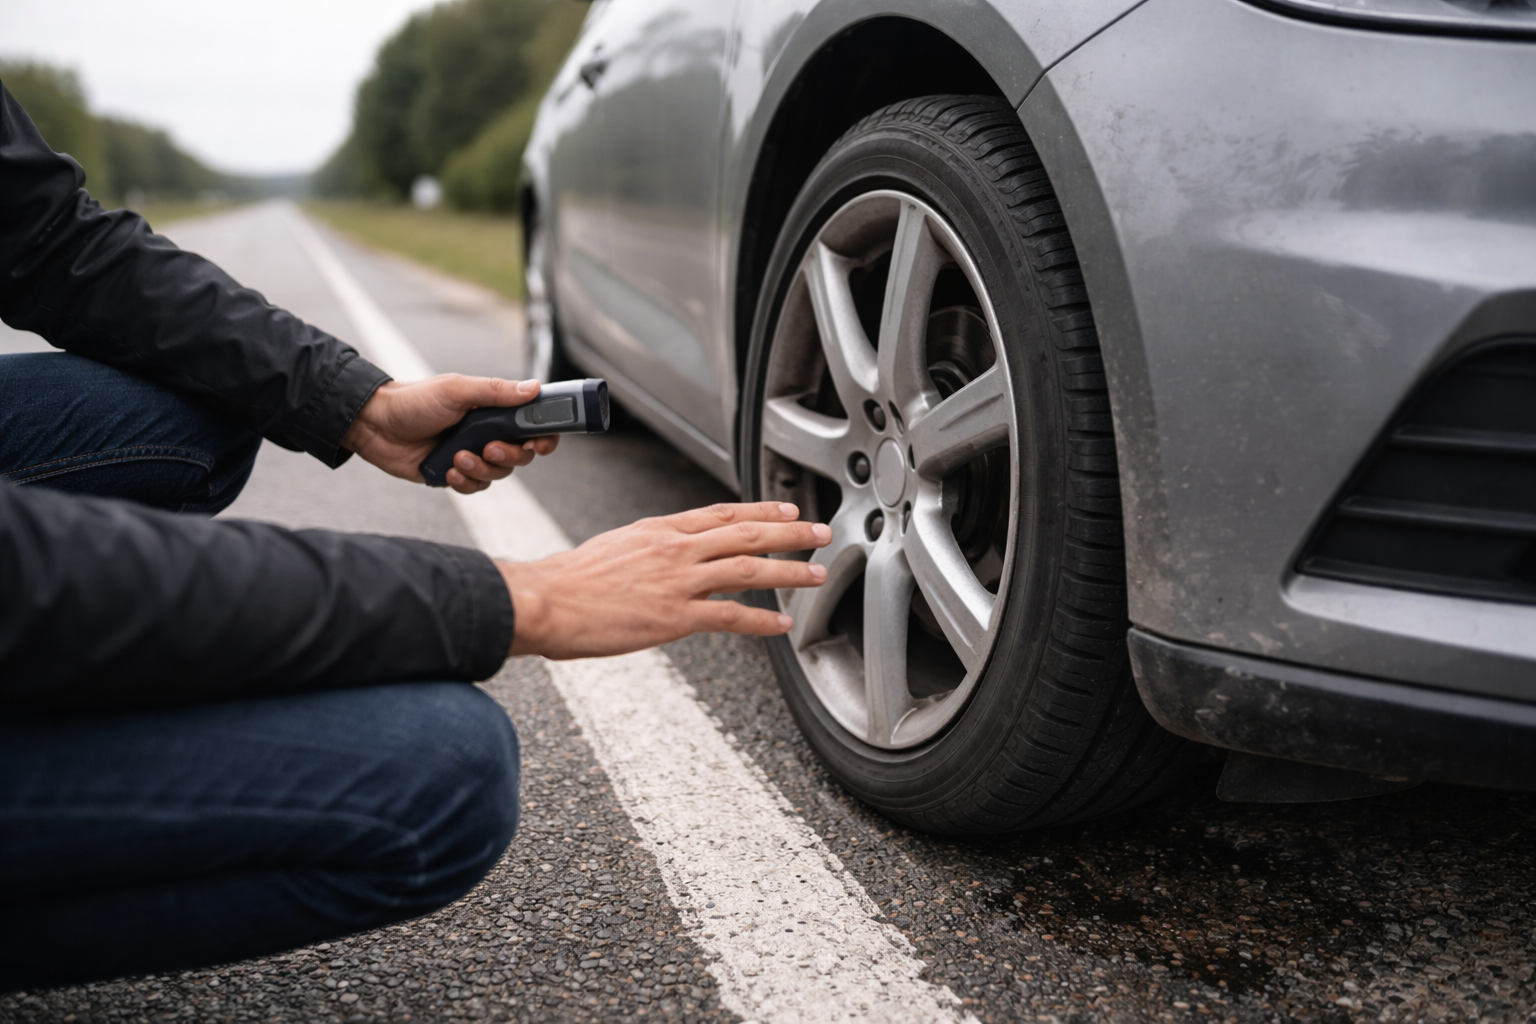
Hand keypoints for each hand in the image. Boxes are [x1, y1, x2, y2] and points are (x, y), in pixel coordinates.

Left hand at [341, 375, 560, 493]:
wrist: (373, 425)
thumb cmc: (412, 401)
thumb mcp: (456, 390)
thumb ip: (495, 391)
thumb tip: (533, 388)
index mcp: (493, 409)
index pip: (533, 423)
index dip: (544, 436)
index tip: (540, 443)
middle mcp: (487, 432)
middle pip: (521, 455)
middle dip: (509, 455)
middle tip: (488, 447)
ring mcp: (472, 454)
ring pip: (499, 474)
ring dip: (482, 468)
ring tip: (457, 457)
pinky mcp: (455, 474)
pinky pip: (476, 487)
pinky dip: (466, 482)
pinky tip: (449, 470)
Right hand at [499, 502, 831, 659]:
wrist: (544, 601)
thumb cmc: (569, 582)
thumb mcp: (615, 547)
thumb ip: (651, 549)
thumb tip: (669, 556)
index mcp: (660, 530)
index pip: (722, 513)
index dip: (761, 509)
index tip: (788, 509)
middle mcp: (675, 548)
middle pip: (746, 532)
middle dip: (790, 531)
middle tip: (821, 532)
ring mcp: (677, 581)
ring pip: (748, 568)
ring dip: (789, 570)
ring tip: (817, 574)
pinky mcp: (674, 616)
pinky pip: (730, 615)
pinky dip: (762, 620)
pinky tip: (783, 625)